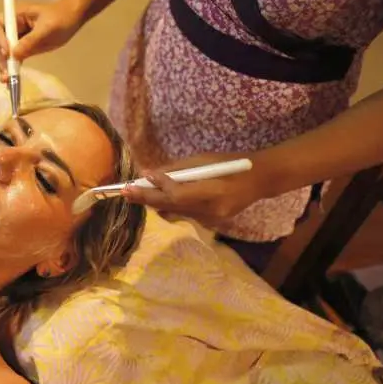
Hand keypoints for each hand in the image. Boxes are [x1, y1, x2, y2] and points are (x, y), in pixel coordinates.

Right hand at [0, 0, 84, 81]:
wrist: (72, 19)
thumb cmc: (60, 18)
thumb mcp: (47, 28)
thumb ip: (30, 40)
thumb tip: (14, 55)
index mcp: (14, 16)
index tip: (7, 52)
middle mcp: (11, 27)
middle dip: (0, 58)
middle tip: (7, 73)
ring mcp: (15, 38)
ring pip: (3, 54)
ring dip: (5, 67)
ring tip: (8, 81)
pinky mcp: (22, 48)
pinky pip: (14, 60)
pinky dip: (13, 70)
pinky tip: (13, 82)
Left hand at [123, 153, 265, 225]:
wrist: (258, 181)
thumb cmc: (230, 164)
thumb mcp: (204, 160)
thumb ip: (178, 170)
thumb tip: (150, 174)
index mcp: (211, 191)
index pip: (176, 195)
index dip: (155, 189)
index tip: (136, 182)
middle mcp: (209, 210)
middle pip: (170, 207)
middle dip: (145, 198)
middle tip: (125, 191)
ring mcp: (209, 219)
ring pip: (174, 212)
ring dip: (156, 202)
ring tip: (137, 193)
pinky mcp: (209, 223)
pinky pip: (183, 214)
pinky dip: (171, 205)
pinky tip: (164, 196)